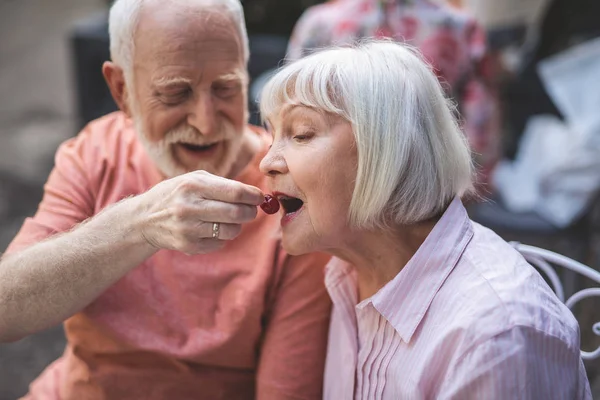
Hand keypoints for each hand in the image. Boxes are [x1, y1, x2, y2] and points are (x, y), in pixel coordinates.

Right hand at [135, 170, 263, 254]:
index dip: (253, 196)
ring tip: (232, 219)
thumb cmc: (177, 194)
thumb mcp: (194, 180)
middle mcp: (188, 207)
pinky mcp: (188, 245)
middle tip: (251, 210)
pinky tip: (212, 228)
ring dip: (238, 225)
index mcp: (192, 186)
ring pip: (231, 230)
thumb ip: (223, 184)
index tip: (260, 197)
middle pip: (236, 213)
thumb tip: (255, 195)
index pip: (234, 192)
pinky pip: (220, 243)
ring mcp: (188, 229)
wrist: (145, 219)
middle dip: (250, 212)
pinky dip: (223, 236)